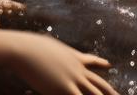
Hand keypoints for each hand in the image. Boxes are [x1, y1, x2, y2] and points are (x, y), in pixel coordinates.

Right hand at [3, 31, 117, 94]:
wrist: (26, 49)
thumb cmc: (31, 46)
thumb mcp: (47, 46)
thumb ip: (53, 51)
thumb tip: (48, 48)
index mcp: (74, 57)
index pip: (91, 60)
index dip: (101, 63)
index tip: (109, 64)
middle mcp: (77, 69)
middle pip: (99, 82)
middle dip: (110, 91)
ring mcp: (73, 79)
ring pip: (94, 93)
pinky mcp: (64, 88)